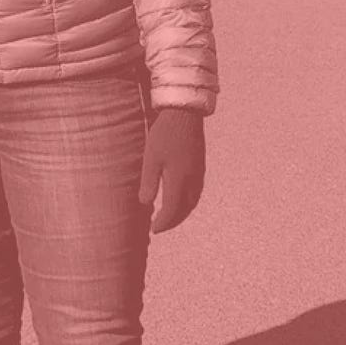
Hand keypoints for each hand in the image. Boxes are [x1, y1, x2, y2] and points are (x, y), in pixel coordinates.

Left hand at [138, 108, 205, 232]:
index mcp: (179, 179)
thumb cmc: (164, 135)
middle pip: (185, 209)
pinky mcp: (200, 166)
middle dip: (173, 221)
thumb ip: (149, 182)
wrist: (185, 115)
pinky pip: (196, 192)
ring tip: (169, 217)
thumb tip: (145, 204)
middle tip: (159, 227)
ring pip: (193, 202)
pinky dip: (188, 202)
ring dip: (182, 213)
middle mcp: (192, 180)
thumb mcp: (151, 158)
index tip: (153, 230)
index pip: (172, 209)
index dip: (163, 222)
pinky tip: (180, 199)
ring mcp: (199, 173)